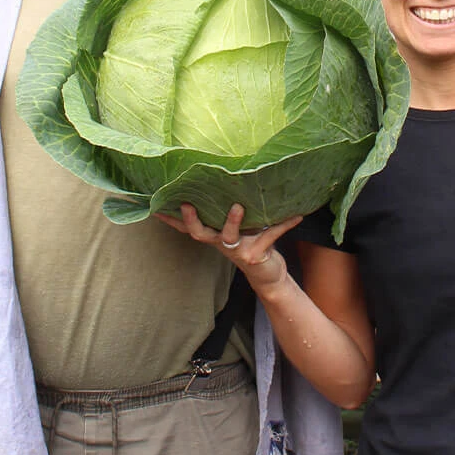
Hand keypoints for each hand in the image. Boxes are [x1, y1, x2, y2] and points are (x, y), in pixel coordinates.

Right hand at [156, 204, 302, 290]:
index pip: (188, 227)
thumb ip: (229, 212)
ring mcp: (238, 250)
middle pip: (200, 233)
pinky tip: (298, 215)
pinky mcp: (256, 254)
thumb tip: (230, 179)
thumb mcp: (237, 229)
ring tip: (237, 206)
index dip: (171, 219)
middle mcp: (222, 243)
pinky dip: (285, 223)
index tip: (155, 207)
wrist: (269, 274)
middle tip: (188, 204)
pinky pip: (271, 234)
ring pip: (229, 235)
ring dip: (233, 220)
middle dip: (192, 220)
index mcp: (215, 235)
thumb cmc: (251, 244)